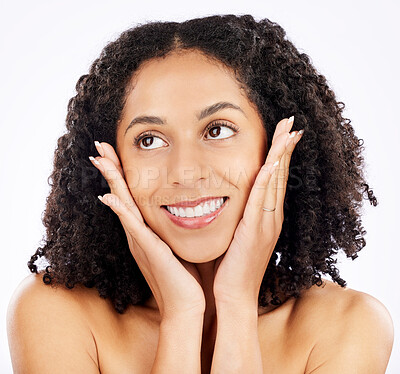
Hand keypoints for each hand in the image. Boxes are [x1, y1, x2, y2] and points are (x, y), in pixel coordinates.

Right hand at [89, 142, 205, 319]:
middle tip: (99, 146)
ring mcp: (140, 242)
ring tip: (99, 160)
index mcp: (146, 231)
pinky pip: (133, 227)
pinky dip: (120, 211)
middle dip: (110, 170)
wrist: (186, 306)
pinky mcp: (149, 251)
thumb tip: (186, 208)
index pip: (131, 196)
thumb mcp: (178, 243)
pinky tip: (109, 196)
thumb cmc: (185, 276)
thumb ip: (174, 227)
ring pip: (123, 205)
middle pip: (121, 195)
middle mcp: (138, 234)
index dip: (122, 174)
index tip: (115, 152)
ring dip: (111, 182)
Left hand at [213, 116, 302, 307]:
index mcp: (266, 217)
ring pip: (276, 183)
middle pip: (280, 175)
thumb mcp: (235, 233)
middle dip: (285, 147)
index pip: (275, 179)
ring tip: (287, 133)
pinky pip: (262, 201)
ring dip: (281, 156)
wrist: (233, 294)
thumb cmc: (231, 265)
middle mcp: (271, 217)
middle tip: (290, 123)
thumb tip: (227, 197)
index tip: (282, 133)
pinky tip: (271, 162)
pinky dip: (268, 180)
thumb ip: (237, 214)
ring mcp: (266, 224)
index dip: (279, 155)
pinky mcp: (256, 232)